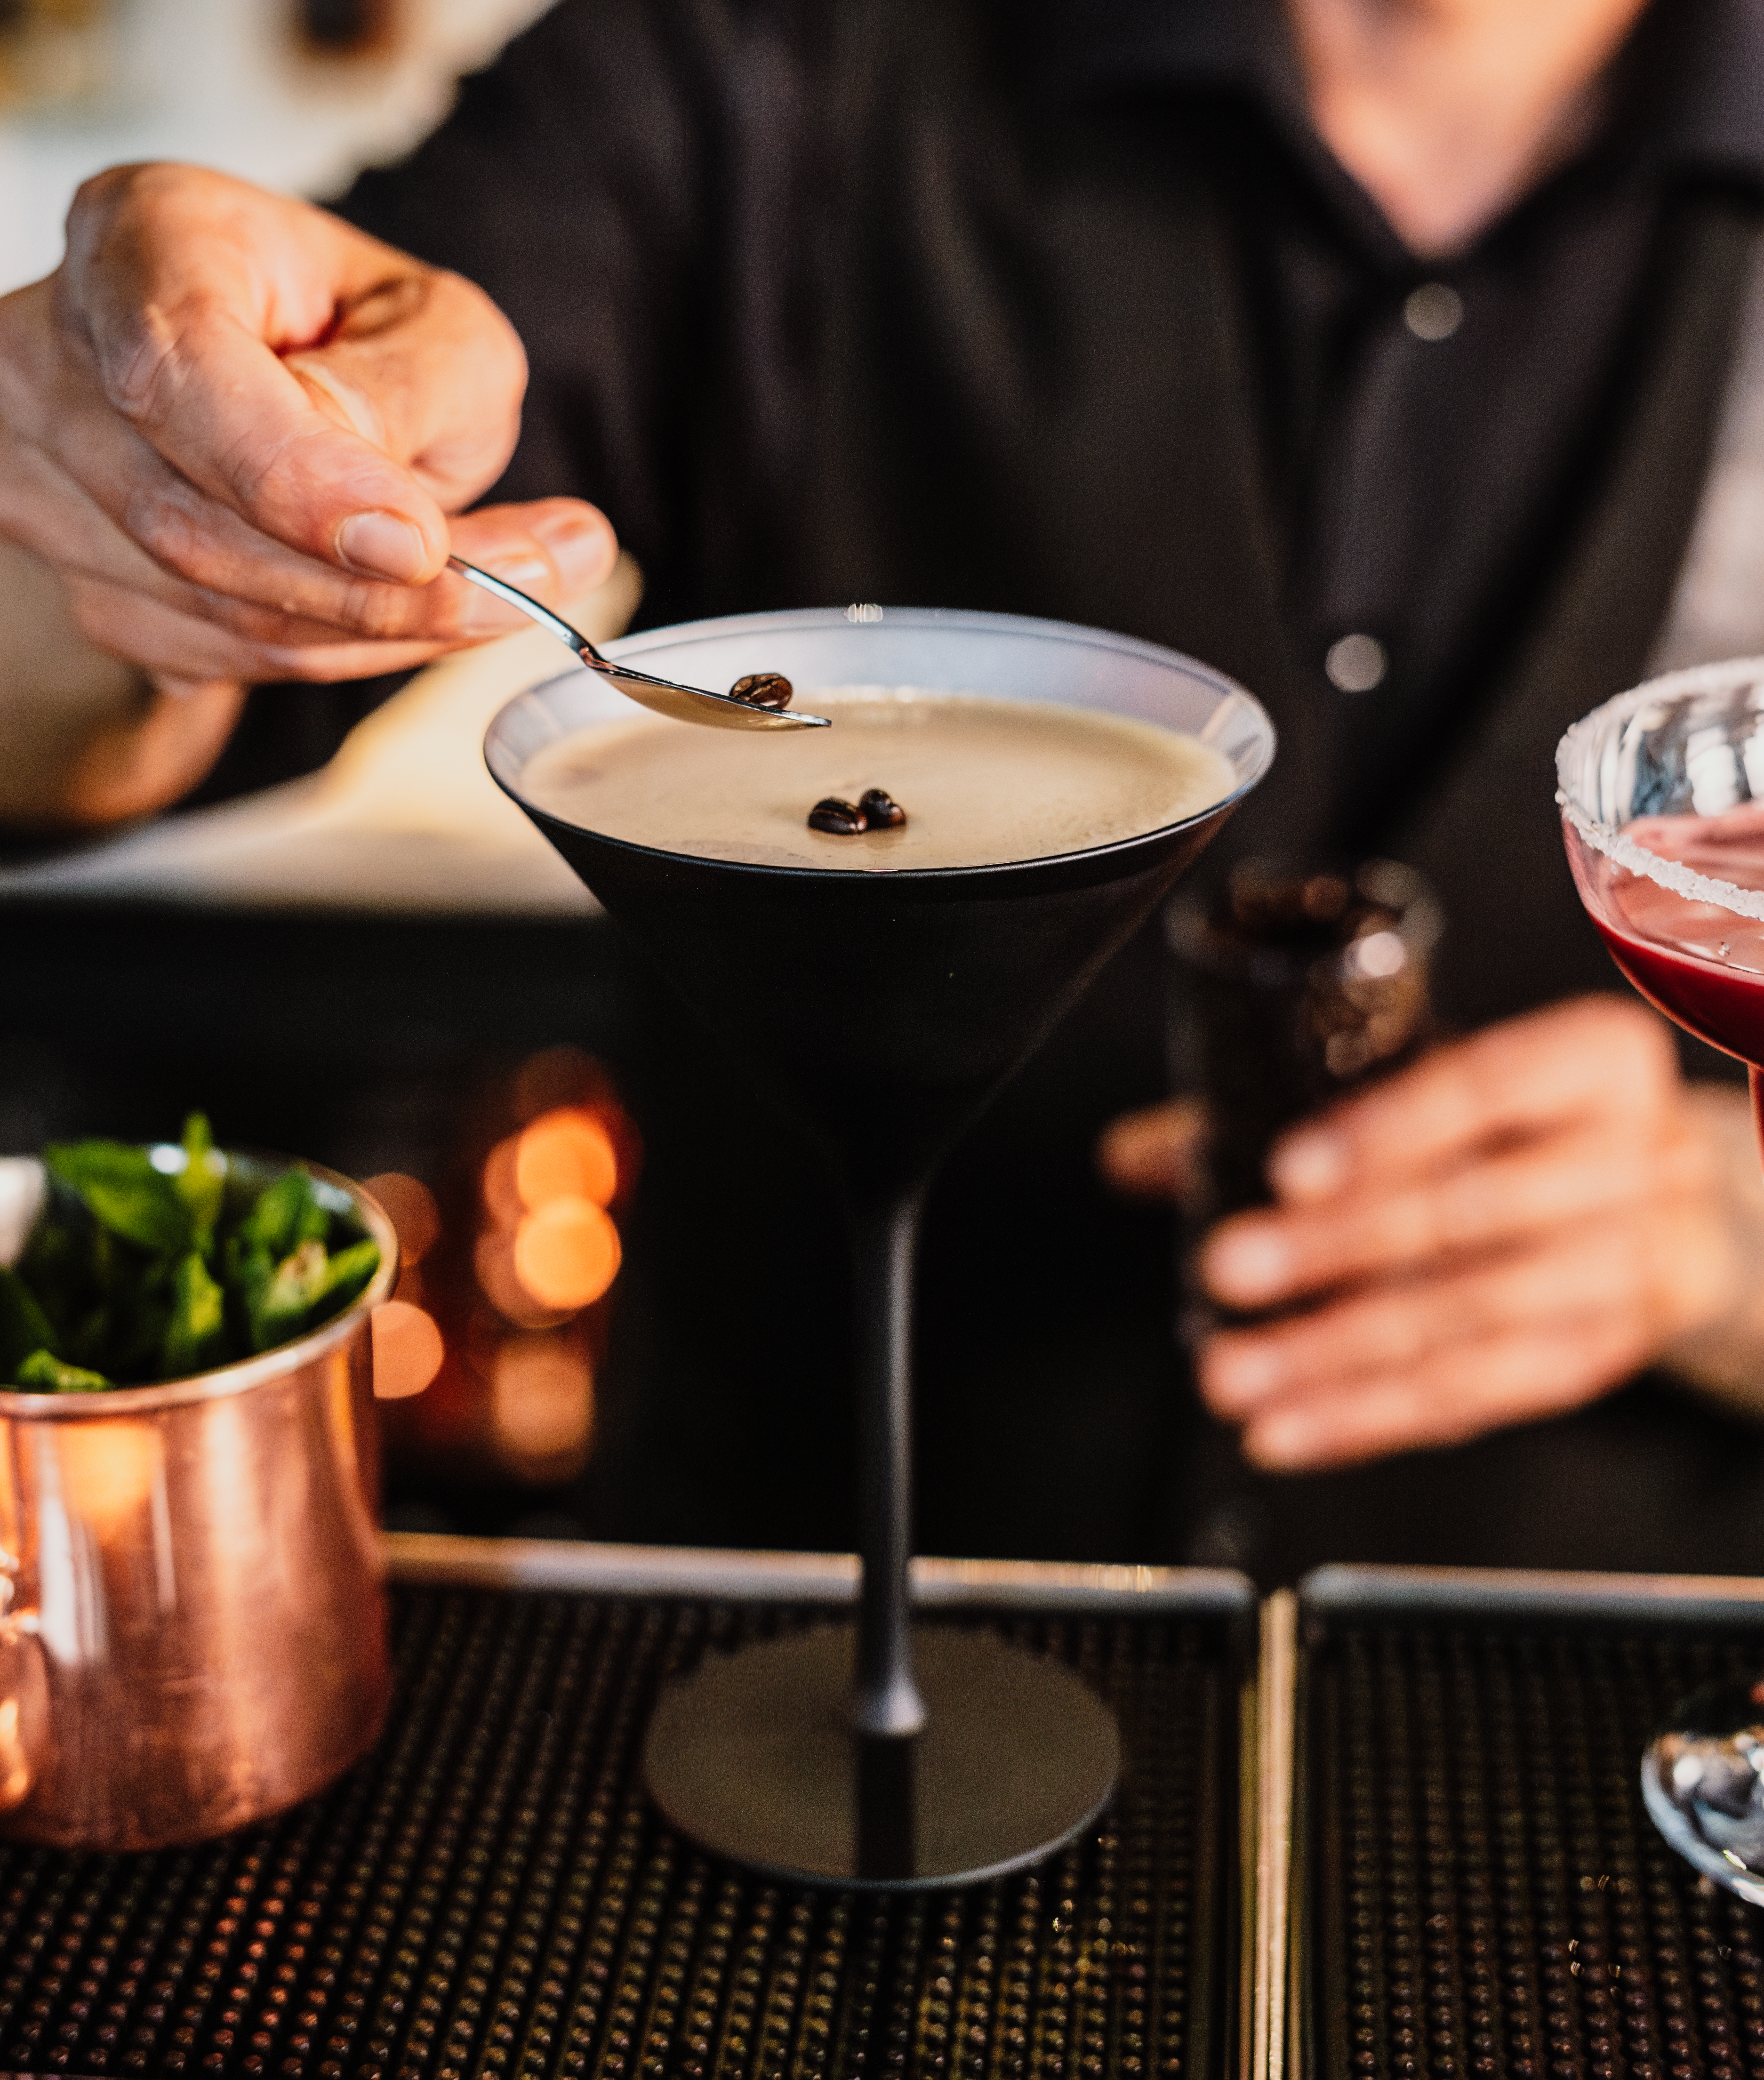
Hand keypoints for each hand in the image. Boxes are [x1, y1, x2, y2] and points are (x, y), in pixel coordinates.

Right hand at [0, 163, 616, 693]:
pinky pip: (222, 656)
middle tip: (543, 579)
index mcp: (143, 246)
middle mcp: (60, 365)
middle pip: (202, 531)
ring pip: (219, 615)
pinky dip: (340, 650)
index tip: (420, 542)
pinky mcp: (87, 583)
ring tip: (514, 594)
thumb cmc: (351, 321)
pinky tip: (418, 611)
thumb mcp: (432, 317)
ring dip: (384, 630)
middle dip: (388, 589)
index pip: (178, 380)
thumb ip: (415, 392)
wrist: (282, 355)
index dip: (296, 481)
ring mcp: (48, 485)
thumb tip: (396, 530)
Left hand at [1100, 997, 1763, 1468]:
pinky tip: (1293, 1427)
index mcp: (1596, 1061)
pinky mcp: (1604, 1355)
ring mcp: (1640, 1265)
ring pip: (1473, 1321)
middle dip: (1337, 1251)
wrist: (1650, 1195)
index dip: (1385, 1132)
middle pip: (1474, 1212)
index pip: (1486, 1087)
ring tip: (1235, 1375)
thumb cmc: (1521, 1126)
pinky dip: (1375, 1417)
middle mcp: (1640, 1158)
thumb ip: (1290, 1104)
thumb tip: (1134, 1155)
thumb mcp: (1434, 1085)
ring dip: (1338, 1357)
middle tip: (1231, 1272)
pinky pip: (1483, 1396)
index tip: (1287, 1169)